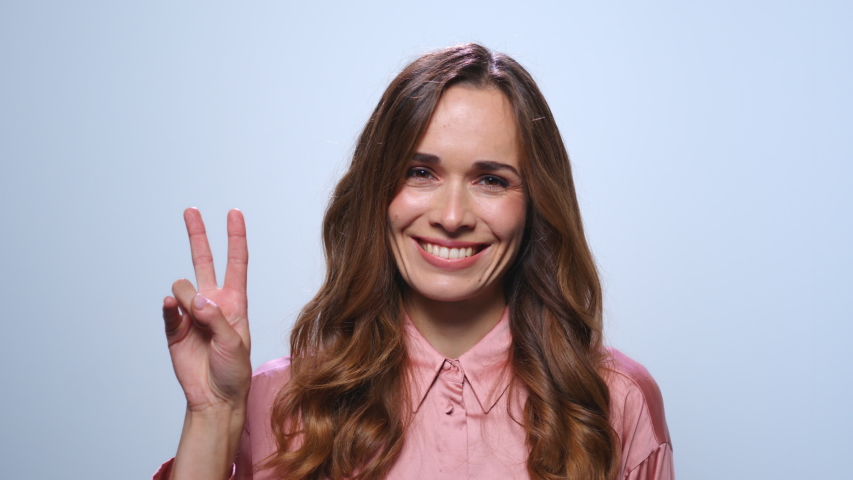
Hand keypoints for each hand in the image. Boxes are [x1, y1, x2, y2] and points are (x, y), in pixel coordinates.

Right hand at [162, 208, 250, 412]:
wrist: (214, 397)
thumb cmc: (233, 371)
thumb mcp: (234, 344)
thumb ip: (216, 319)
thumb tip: (195, 299)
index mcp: (234, 301)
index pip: (236, 262)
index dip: (235, 237)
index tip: (234, 213)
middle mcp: (213, 302)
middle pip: (204, 260)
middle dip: (198, 235)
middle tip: (190, 211)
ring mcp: (191, 314)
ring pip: (183, 287)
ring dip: (188, 298)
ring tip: (196, 322)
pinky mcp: (173, 328)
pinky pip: (167, 309)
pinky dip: (169, 307)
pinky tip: (172, 307)